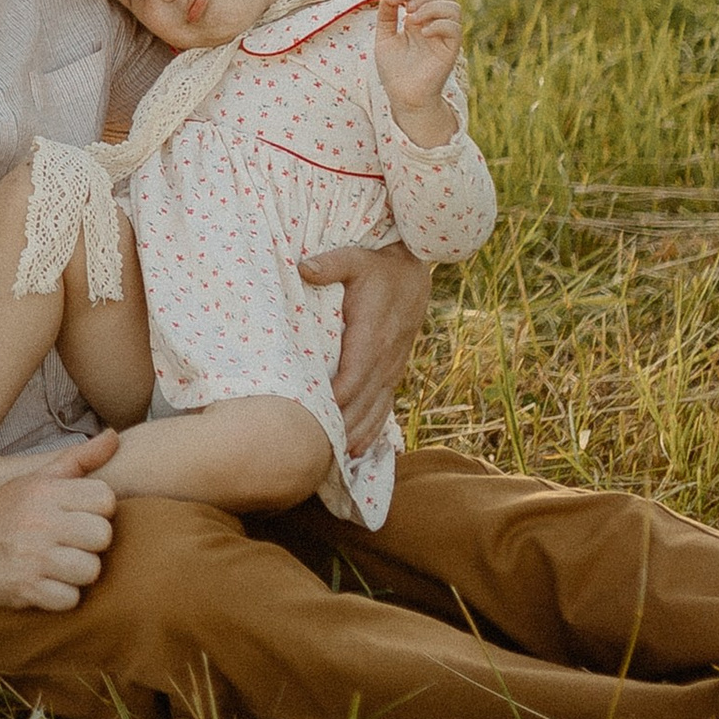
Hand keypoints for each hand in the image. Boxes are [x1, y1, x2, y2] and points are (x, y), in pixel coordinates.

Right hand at [0, 435, 118, 611]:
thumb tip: (113, 437)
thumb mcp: (35, 478)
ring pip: (90, 571)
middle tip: (69, 543)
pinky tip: (45, 583)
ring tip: (57, 565)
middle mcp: (40, 522)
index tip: (78, 516)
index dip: (97, 511)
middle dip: (90, 543)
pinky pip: (70, 599)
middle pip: (102, 536)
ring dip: (77, 573)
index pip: (105, 499)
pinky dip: (60, 596)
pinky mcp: (25, 588)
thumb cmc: (0, 509)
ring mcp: (32, 557)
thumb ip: (77, 459)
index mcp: (45, 492)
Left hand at [301, 242, 433, 452]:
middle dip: (341, 427)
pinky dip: (372, 429)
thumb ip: (332, 264)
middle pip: (362, 403)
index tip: (312, 418)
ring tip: (335, 459)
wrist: (413, 272)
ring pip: (375, 410)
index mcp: (373, 336)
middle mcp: (385, 359)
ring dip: (356, 435)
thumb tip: (306, 267)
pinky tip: (358, 449)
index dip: (334, 400)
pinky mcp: (392, 370)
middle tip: (315, 451)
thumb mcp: (355, 259)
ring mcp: (391, 367)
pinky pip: (384, 406)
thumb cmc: (378, 266)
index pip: (352, 377)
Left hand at [372, 0, 462, 140]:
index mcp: (420, 20)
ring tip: (412, 21)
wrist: (402, 96)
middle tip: (407, 10)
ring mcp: (444, 37)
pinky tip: (421, 34)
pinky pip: (455, 29)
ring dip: (431, 7)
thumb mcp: (384, 38)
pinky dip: (438, 25)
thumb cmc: (394, 70)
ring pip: (454, 7)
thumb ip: (386, 15)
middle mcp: (435, 26)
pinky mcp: (450, 51)